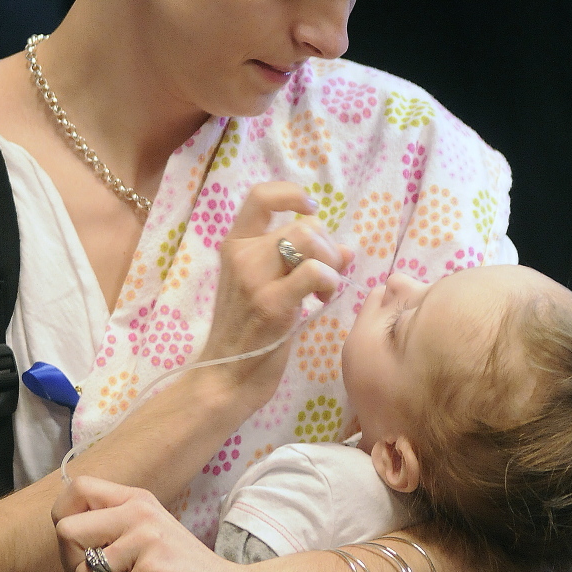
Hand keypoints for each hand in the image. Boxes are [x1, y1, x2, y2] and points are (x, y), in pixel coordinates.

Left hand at [54, 476, 245, 571]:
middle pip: (65, 531)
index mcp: (135, 499)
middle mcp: (140, 511)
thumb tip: (65, 538)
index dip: (64, 521)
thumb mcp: (145, 537)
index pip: (76, 489)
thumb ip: (111, 531)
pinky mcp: (154, 571)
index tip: (84, 548)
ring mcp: (148, 539)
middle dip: (74, 568)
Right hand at [200, 182, 352, 402]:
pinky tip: (323, 298)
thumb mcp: (267, 289)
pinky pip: (313, 271)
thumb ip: (301, 263)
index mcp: (235, 245)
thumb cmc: (248, 334)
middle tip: (328, 274)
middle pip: (302, 225)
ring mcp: (253, 278)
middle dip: (327, 246)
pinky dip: (329, 280)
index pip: (260, 196)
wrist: (226, 377)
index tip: (310, 209)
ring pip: (308, 240)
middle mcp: (240, 255)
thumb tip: (346, 249)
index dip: (292, 195)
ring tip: (326, 288)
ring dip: (330, 263)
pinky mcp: (270, 302)